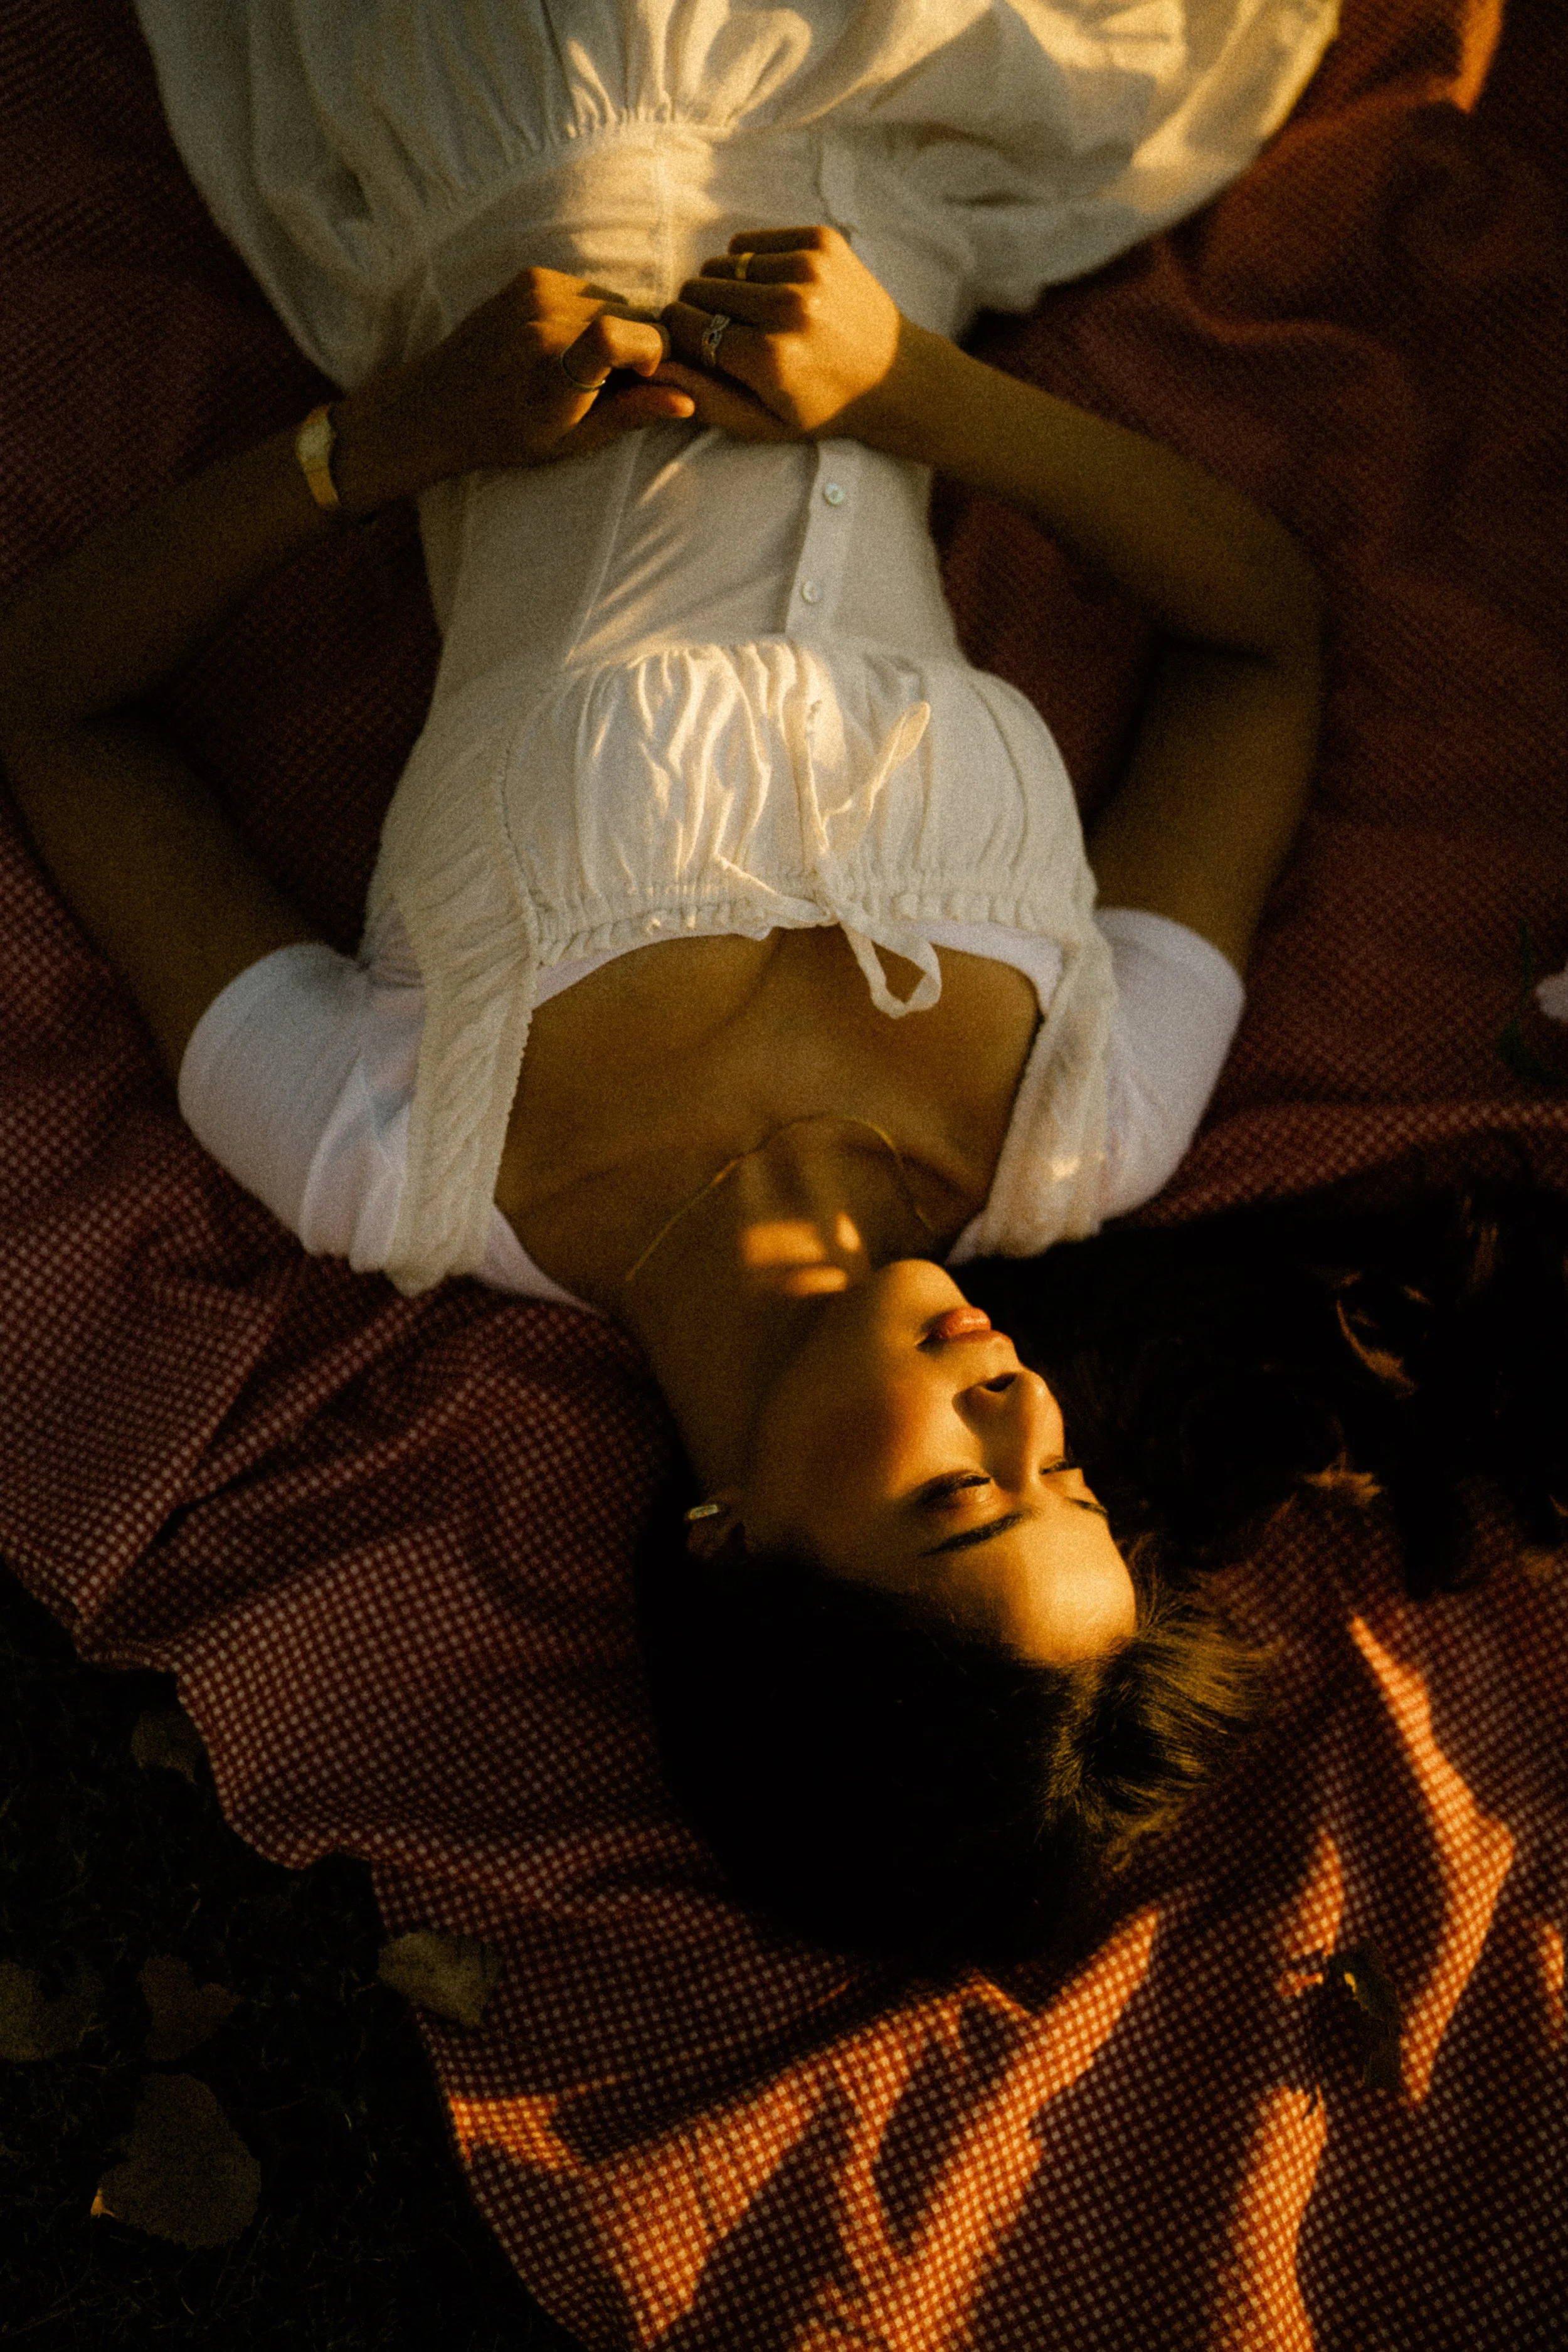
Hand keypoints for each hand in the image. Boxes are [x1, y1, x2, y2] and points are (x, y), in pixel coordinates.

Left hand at [342, 267, 696, 494]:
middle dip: (640, 347)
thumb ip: (631, 414)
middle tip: (612, 384)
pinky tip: (566, 345)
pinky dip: (592, 315)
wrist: (440, 403)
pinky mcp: (533, 275)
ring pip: (616, 300)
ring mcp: (537, 289)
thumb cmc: (509, 433)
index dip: (652, 354)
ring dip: (618, 330)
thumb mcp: (572, 440)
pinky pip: (590, 290)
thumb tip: (688, 400)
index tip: (644, 378)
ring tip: (585, 367)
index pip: (630, 335)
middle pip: (634, 316)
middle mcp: (546, 317)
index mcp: (556, 365)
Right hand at [659, 227, 905, 442]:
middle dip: (699, 311)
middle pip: (699, 288)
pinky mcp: (821, 241)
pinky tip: (770, 289)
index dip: (679, 335)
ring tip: (748, 313)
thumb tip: (656, 365)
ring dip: (725, 287)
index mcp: (771, 358)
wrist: (895, 375)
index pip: (686, 326)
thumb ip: (705, 399)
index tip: (690, 345)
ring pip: (722, 262)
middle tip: (721, 331)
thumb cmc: (822, 407)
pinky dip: (750, 264)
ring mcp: (808, 268)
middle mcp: (789, 307)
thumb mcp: (763, 424)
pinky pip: (750, 242)